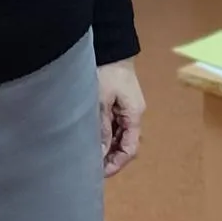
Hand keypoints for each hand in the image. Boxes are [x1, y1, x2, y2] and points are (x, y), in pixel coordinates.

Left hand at [96, 60, 143, 177]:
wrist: (111, 46)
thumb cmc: (106, 71)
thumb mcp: (101, 102)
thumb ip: (102, 128)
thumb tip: (99, 154)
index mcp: (134, 115)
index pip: (130, 149)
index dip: (116, 164)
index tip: (99, 174)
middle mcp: (133, 115)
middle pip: (125, 145)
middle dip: (110, 159)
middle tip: (90, 169)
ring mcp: (125, 109)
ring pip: (118, 137)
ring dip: (106, 148)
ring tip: (87, 157)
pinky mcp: (117, 104)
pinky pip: (113, 127)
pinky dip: (104, 136)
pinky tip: (90, 141)